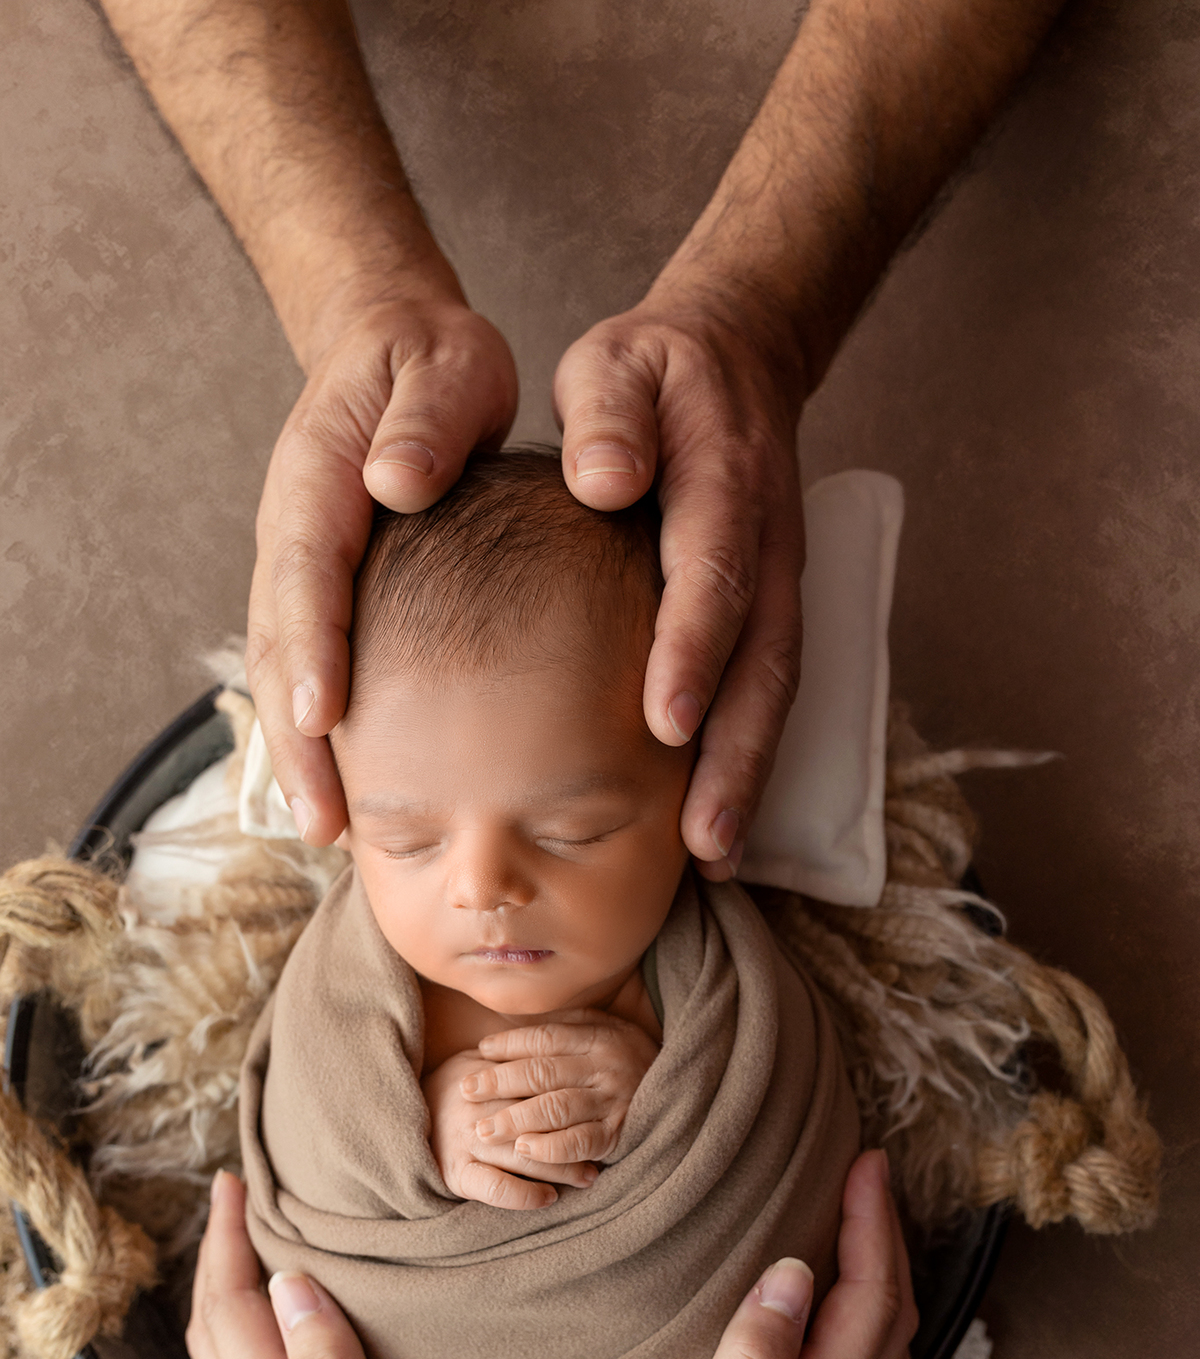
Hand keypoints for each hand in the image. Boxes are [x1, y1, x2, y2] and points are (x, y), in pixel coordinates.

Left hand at [186, 1171, 505, 1358]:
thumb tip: (290, 1281)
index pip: (233, 1312)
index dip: (227, 1243)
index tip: (236, 1182)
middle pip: (221, 1332)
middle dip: (221, 1260)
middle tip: (239, 1201)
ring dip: (240, 1296)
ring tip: (263, 1250)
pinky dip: (269, 1340)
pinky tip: (305, 1337)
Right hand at [246, 294, 517, 845]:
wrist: (400, 352)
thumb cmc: (432, 365)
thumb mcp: (444, 367)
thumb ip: (424, 419)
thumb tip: (394, 482)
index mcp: (318, 479)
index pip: (308, 573)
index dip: (312, 649)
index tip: (323, 718)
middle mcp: (293, 532)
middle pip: (278, 643)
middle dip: (294, 738)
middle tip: (323, 818)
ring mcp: (299, 566)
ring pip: (282, 669)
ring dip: (299, 753)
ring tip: (326, 828)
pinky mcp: (322, 591)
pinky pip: (309, 668)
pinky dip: (318, 732)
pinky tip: (345, 792)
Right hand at [423, 1049, 599, 1209]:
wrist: (401, 1113)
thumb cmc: (454, 1086)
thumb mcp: (477, 1060)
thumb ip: (514, 1055)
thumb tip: (563, 1044)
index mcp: (487, 1080)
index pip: (537, 1088)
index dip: (572, 1100)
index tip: (603, 1112)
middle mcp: (480, 1109)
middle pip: (538, 1124)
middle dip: (576, 1139)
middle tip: (605, 1150)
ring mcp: (468, 1142)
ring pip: (524, 1157)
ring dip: (561, 1169)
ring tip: (589, 1177)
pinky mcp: (457, 1173)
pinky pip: (497, 1188)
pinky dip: (525, 1196)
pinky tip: (548, 1199)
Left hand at [465, 1011, 659, 1163]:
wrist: (687, 1088)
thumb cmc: (630, 1058)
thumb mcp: (606, 1029)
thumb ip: (567, 1025)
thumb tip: (510, 1027)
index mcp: (599, 1036)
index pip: (544, 1038)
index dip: (509, 1044)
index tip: (480, 1052)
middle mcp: (605, 1066)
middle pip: (542, 1073)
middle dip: (499, 1082)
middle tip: (466, 1091)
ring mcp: (613, 1101)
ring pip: (555, 1108)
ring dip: (514, 1118)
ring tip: (483, 1128)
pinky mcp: (619, 1134)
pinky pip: (580, 1142)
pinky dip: (549, 1147)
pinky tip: (523, 1150)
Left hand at [554, 288, 805, 880]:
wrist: (733, 360)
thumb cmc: (652, 375)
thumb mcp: (617, 364)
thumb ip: (609, 414)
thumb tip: (606, 480)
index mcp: (724, 482)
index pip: (713, 572)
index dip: (694, 648)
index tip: (664, 719)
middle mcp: (766, 545)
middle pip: (765, 658)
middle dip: (737, 752)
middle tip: (704, 836)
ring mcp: (779, 583)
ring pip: (776, 689)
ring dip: (749, 775)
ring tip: (715, 856)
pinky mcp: (772, 612)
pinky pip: (769, 692)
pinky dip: (748, 761)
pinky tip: (717, 827)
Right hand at [561, 1149, 916, 1358]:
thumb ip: (751, 1357)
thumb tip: (795, 1273)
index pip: (867, 1302)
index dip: (873, 1227)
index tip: (866, 1161)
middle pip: (887, 1322)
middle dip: (887, 1241)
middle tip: (869, 1175)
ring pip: (874, 1350)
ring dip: (878, 1279)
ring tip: (858, 1226)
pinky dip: (854, 1322)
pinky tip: (821, 1313)